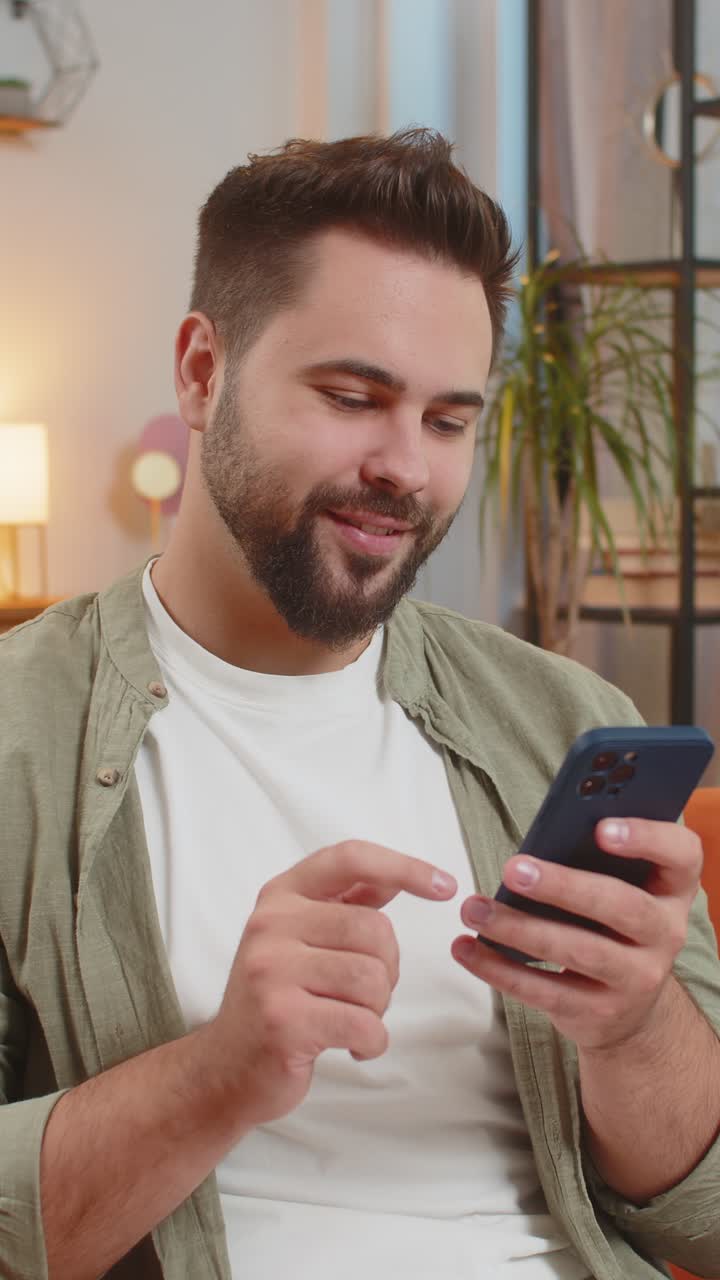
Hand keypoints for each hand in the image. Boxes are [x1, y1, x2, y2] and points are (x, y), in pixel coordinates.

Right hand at [202, 840, 456, 1127]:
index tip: (445, 886)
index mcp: (281, 895)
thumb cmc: (277, 999)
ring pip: (373, 979)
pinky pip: (365, 1025)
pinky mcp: (283, 1020)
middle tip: (363, 995)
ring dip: (378, 1009)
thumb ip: (341, 906)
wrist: (225, 1068)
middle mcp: (271, 924)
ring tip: (350, 1019)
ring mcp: (273, 972)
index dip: (404, 866)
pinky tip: (352, 1047)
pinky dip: (372, 1042)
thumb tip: (393, 878)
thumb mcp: (298, 938)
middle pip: (375, 929)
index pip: (350, 859)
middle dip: (388, 969)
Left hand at [453, 818, 702, 1052]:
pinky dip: (499, 969)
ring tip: (474, 909)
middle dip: (564, 886)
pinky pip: (545, 991)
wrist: (629, 1008)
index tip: (600, 828)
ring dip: (519, 929)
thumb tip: (538, 839)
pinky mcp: (600, 1013)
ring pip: (578, 951)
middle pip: (622, 906)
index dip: (647, 838)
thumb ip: (594, 860)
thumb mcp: (621, 888)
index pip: (681, 855)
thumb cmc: (612, 924)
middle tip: (514, 869)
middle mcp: (666, 933)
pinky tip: (467, 949)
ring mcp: (638, 978)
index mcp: (672, 888)